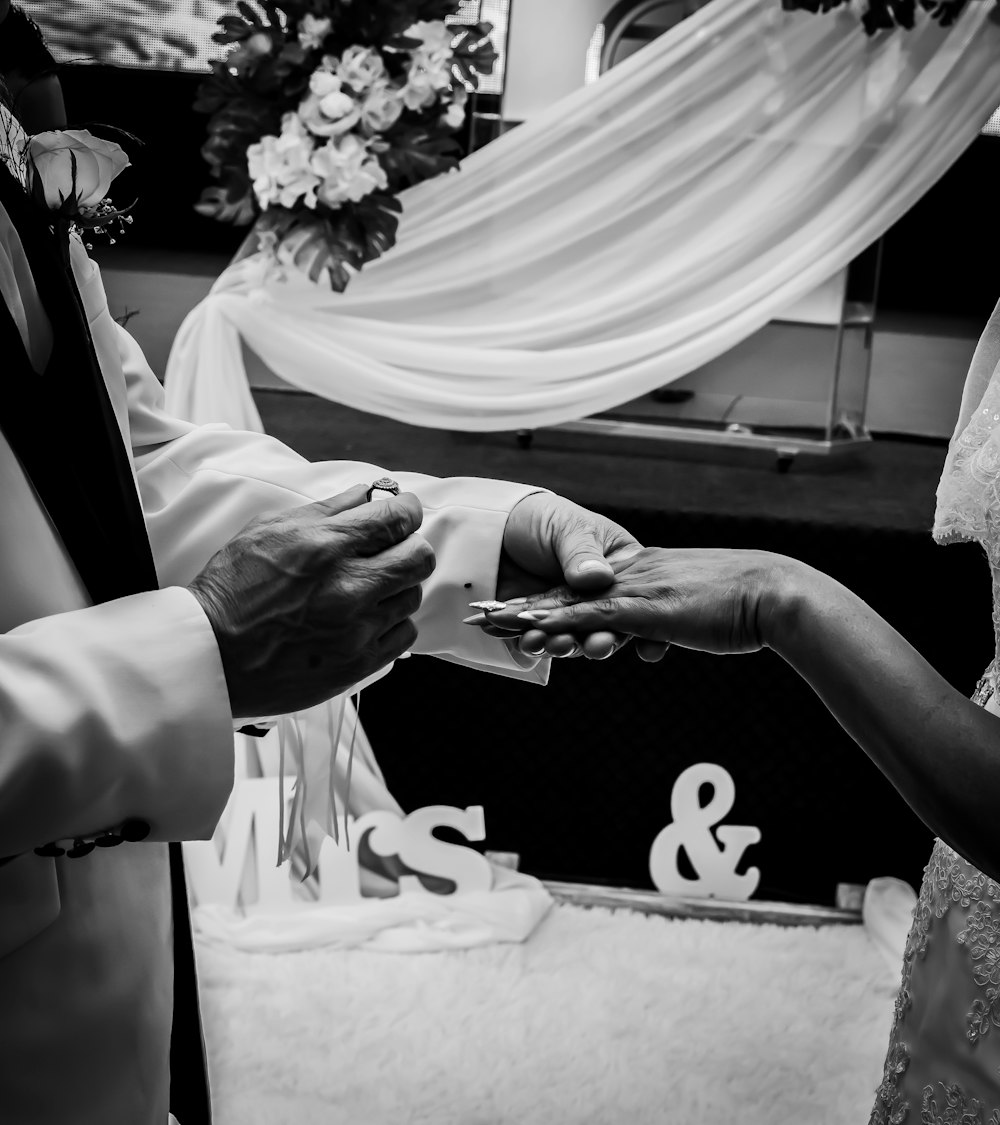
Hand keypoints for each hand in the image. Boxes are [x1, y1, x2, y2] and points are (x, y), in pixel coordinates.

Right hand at [188, 484, 434, 718]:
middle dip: (409, 546)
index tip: (403, 513)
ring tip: (366, 589)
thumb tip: (368, 494)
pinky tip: (365, 619)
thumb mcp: (269, 530)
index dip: (408, 510)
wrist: (209, 655)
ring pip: (411, 596)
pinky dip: (391, 623)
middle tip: (390, 549)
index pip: (398, 519)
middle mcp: (349, 588)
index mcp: (326, 547)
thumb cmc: (232, 589)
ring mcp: (357, 630)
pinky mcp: (357, 663)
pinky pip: (403, 635)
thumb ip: (327, 510)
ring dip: (396, 587)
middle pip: (419, 558)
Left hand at [481, 493, 668, 660]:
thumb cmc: (543, 518)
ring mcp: (564, 614)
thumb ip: (582, 554)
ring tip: (541, 642)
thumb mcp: (568, 529)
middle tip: (580, 646)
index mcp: (614, 573)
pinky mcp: (535, 623)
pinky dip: (529, 643)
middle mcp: (592, 599)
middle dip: (590, 643)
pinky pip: (537, 638)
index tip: (604, 640)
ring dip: (558, 645)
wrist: (496, 524)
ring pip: (568, 638)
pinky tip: (522, 641)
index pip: (624, 606)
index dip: (620, 628)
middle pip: (599, 630)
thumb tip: (598, 577)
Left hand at [481, 547, 793, 655]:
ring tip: (490, 622)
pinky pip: (592, 615)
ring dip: (529, 614)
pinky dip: (559, 622)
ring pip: (571, 602)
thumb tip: (646, 645)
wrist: (775, 592)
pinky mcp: (646, 606)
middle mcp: (632, 576)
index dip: (545, 599)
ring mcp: (637, 589)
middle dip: (520, 604)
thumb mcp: (693, 613)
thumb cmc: (742, 605)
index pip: (584, 589)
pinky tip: (533, 630)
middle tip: (479, 612)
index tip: (511, 608)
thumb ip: (663, 623)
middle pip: (566, 592)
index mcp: (643, 574)